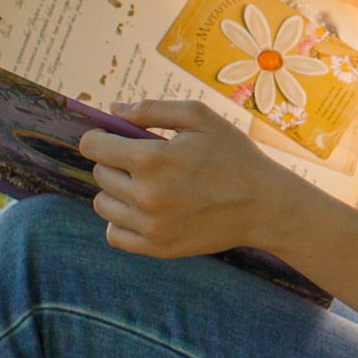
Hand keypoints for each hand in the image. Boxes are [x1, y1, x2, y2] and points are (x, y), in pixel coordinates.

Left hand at [79, 100, 311, 259]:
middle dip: (114, 161)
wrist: (265, 205)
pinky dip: (121, 220)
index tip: (112, 137)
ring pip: (103, 204)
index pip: (92, 147)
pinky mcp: (158, 248)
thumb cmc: (234, 154)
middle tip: (143, 160)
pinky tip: (143, 209)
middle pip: (99, 174)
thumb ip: (152, 110)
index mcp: (152, 160)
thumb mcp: (200, 117)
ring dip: (116, 190)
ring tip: (144, 184)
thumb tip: (113, 110)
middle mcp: (145, 196)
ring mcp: (150, 227)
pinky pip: (114, 235)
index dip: (100, 137)